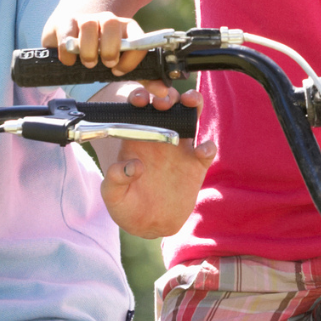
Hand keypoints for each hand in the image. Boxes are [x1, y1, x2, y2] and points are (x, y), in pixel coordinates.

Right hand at [42, 7, 145, 75]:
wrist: (74, 35)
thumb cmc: (101, 53)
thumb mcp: (122, 64)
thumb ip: (144, 78)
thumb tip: (164, 92)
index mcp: (126, 29)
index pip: (136, 38)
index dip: (130, 57)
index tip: (119, 70)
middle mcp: (107, 20)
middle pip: (112, 23)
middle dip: (109, 48)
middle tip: (106, 64)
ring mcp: (85, 18)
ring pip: (89, 24)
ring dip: (88, 48)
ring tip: (88, 62)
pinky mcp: (65, 21)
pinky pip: (67, 31)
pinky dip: (67, 49)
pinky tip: (69, 60)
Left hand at [87, 81, 212, 237]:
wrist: (149, 225)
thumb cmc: (127, 206)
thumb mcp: (112, 195)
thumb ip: (115, 180)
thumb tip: (131, 166)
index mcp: (137, 138)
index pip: (140, 109)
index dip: (141, 97)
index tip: (140, 100)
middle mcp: (160, 137)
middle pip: (168, 104)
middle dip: (167, 95)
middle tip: (163, 101)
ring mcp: (180, 149)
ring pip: (190, 116)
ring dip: (192, 104)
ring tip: (190, 103)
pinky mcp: (196, 166)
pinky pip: (207, 150)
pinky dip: (208, 147)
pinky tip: (201, 151)